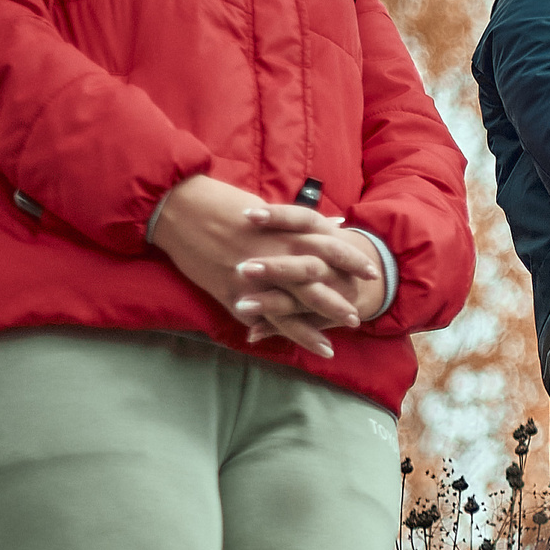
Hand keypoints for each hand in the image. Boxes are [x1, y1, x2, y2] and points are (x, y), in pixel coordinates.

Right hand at [150, 177, 381, 358]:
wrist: (178, 206)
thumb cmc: (222, 202)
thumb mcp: (267, 209)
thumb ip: (299, 223)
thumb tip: (334, 223)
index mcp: (285, 229)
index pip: (329, 246)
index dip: (351, 260)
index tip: (371, 272)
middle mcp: (275, 252)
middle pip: (317, 279)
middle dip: (339, 299)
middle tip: (359, 315)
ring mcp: (254, 275)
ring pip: (293, 304)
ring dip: (316, 324)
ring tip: (336, 341)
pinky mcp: (232, 290)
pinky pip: (262, 317)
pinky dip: (280, 333)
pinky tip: (294, 347)